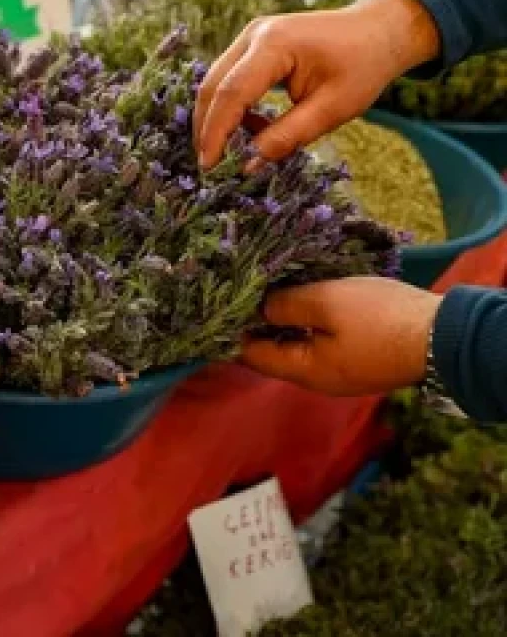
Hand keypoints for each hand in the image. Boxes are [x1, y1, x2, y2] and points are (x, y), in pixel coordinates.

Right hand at [195, 0, 440, 169]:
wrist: (378, 32)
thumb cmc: (363, 67)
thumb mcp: (332, 109)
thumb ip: (287, 137)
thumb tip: (247, 165)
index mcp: (276, 44)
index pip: (231, 93)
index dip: (216, 132)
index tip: (209, 166)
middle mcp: (254, 34)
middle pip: (212, 86)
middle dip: (207, 128)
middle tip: (210, 165)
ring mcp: (250, 36)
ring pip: (215, 83)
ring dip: (218, 119)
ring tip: (233, 150)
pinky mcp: (251, 45)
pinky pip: (228, 79)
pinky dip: (231, 108)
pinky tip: (252, 128)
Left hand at [241, 277, 441, 396]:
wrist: (444, 335)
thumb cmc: (379, 318)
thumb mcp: (325, 303)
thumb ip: (285, 306)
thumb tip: (258, 310)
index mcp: (304, 371)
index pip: (251, 356)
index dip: (234, 329)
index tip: (225, 302)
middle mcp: (319, 379)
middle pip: (274, 353)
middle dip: (258, 324)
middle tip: (246, 291)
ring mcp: (342, 372)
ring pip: (299, 346)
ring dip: (285, 322)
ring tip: (273, 289)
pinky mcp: (360, 360)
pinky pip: (322, 343)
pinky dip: (309, 324)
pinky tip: (308, 299)